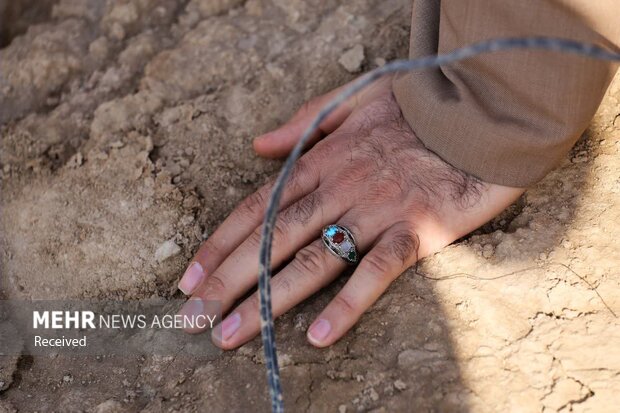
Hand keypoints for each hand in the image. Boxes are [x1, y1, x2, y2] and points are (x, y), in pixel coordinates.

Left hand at [178, 76, 523, 348]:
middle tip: (191, 318)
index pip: (259, 207)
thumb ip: (304, 122)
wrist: (482, 108)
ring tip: (231, 333)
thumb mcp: (354, 100)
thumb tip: (258, 145)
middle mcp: (341, 188)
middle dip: (227, 280)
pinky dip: (348, 302)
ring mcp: (378, 210)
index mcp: (323, 160)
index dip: (220, 243)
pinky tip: (317, 335)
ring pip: (314, 258)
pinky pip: (378, 269)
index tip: (189, 278)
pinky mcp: (419, 229)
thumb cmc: (417, 106)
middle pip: (273, 239)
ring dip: (269, 299)